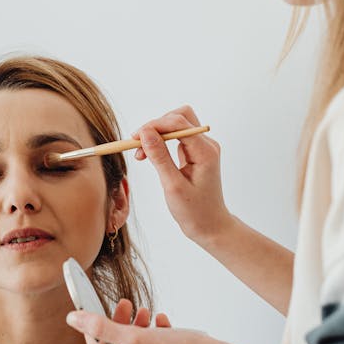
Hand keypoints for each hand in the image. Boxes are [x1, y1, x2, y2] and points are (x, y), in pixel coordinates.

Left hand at [67, 300, 232, 343]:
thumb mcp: (136, 337)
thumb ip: (103, 327)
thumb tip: (74, 319)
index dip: (93, 332)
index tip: (92, 312)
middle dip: (120, 325)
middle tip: (125, 305)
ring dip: (139, 326)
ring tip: (145, 310)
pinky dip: (157, 332)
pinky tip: (163, 321)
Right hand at [131, 106, 230, 246]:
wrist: (209, 226)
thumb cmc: (194, 211)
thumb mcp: (173, 185)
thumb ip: (159, 157)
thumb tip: (145, 132)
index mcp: (205, 152)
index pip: (178, 124)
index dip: (154, 126)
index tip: (134, 138)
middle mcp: (206, 145)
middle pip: (180, 117)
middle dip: (156, 126)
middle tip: (137, 143)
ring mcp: (201, 148)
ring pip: (177, 124)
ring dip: (156, 133)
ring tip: (141, 152)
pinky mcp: (195, 153)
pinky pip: (176, 136)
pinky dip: (160, 141)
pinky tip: (149, 154)